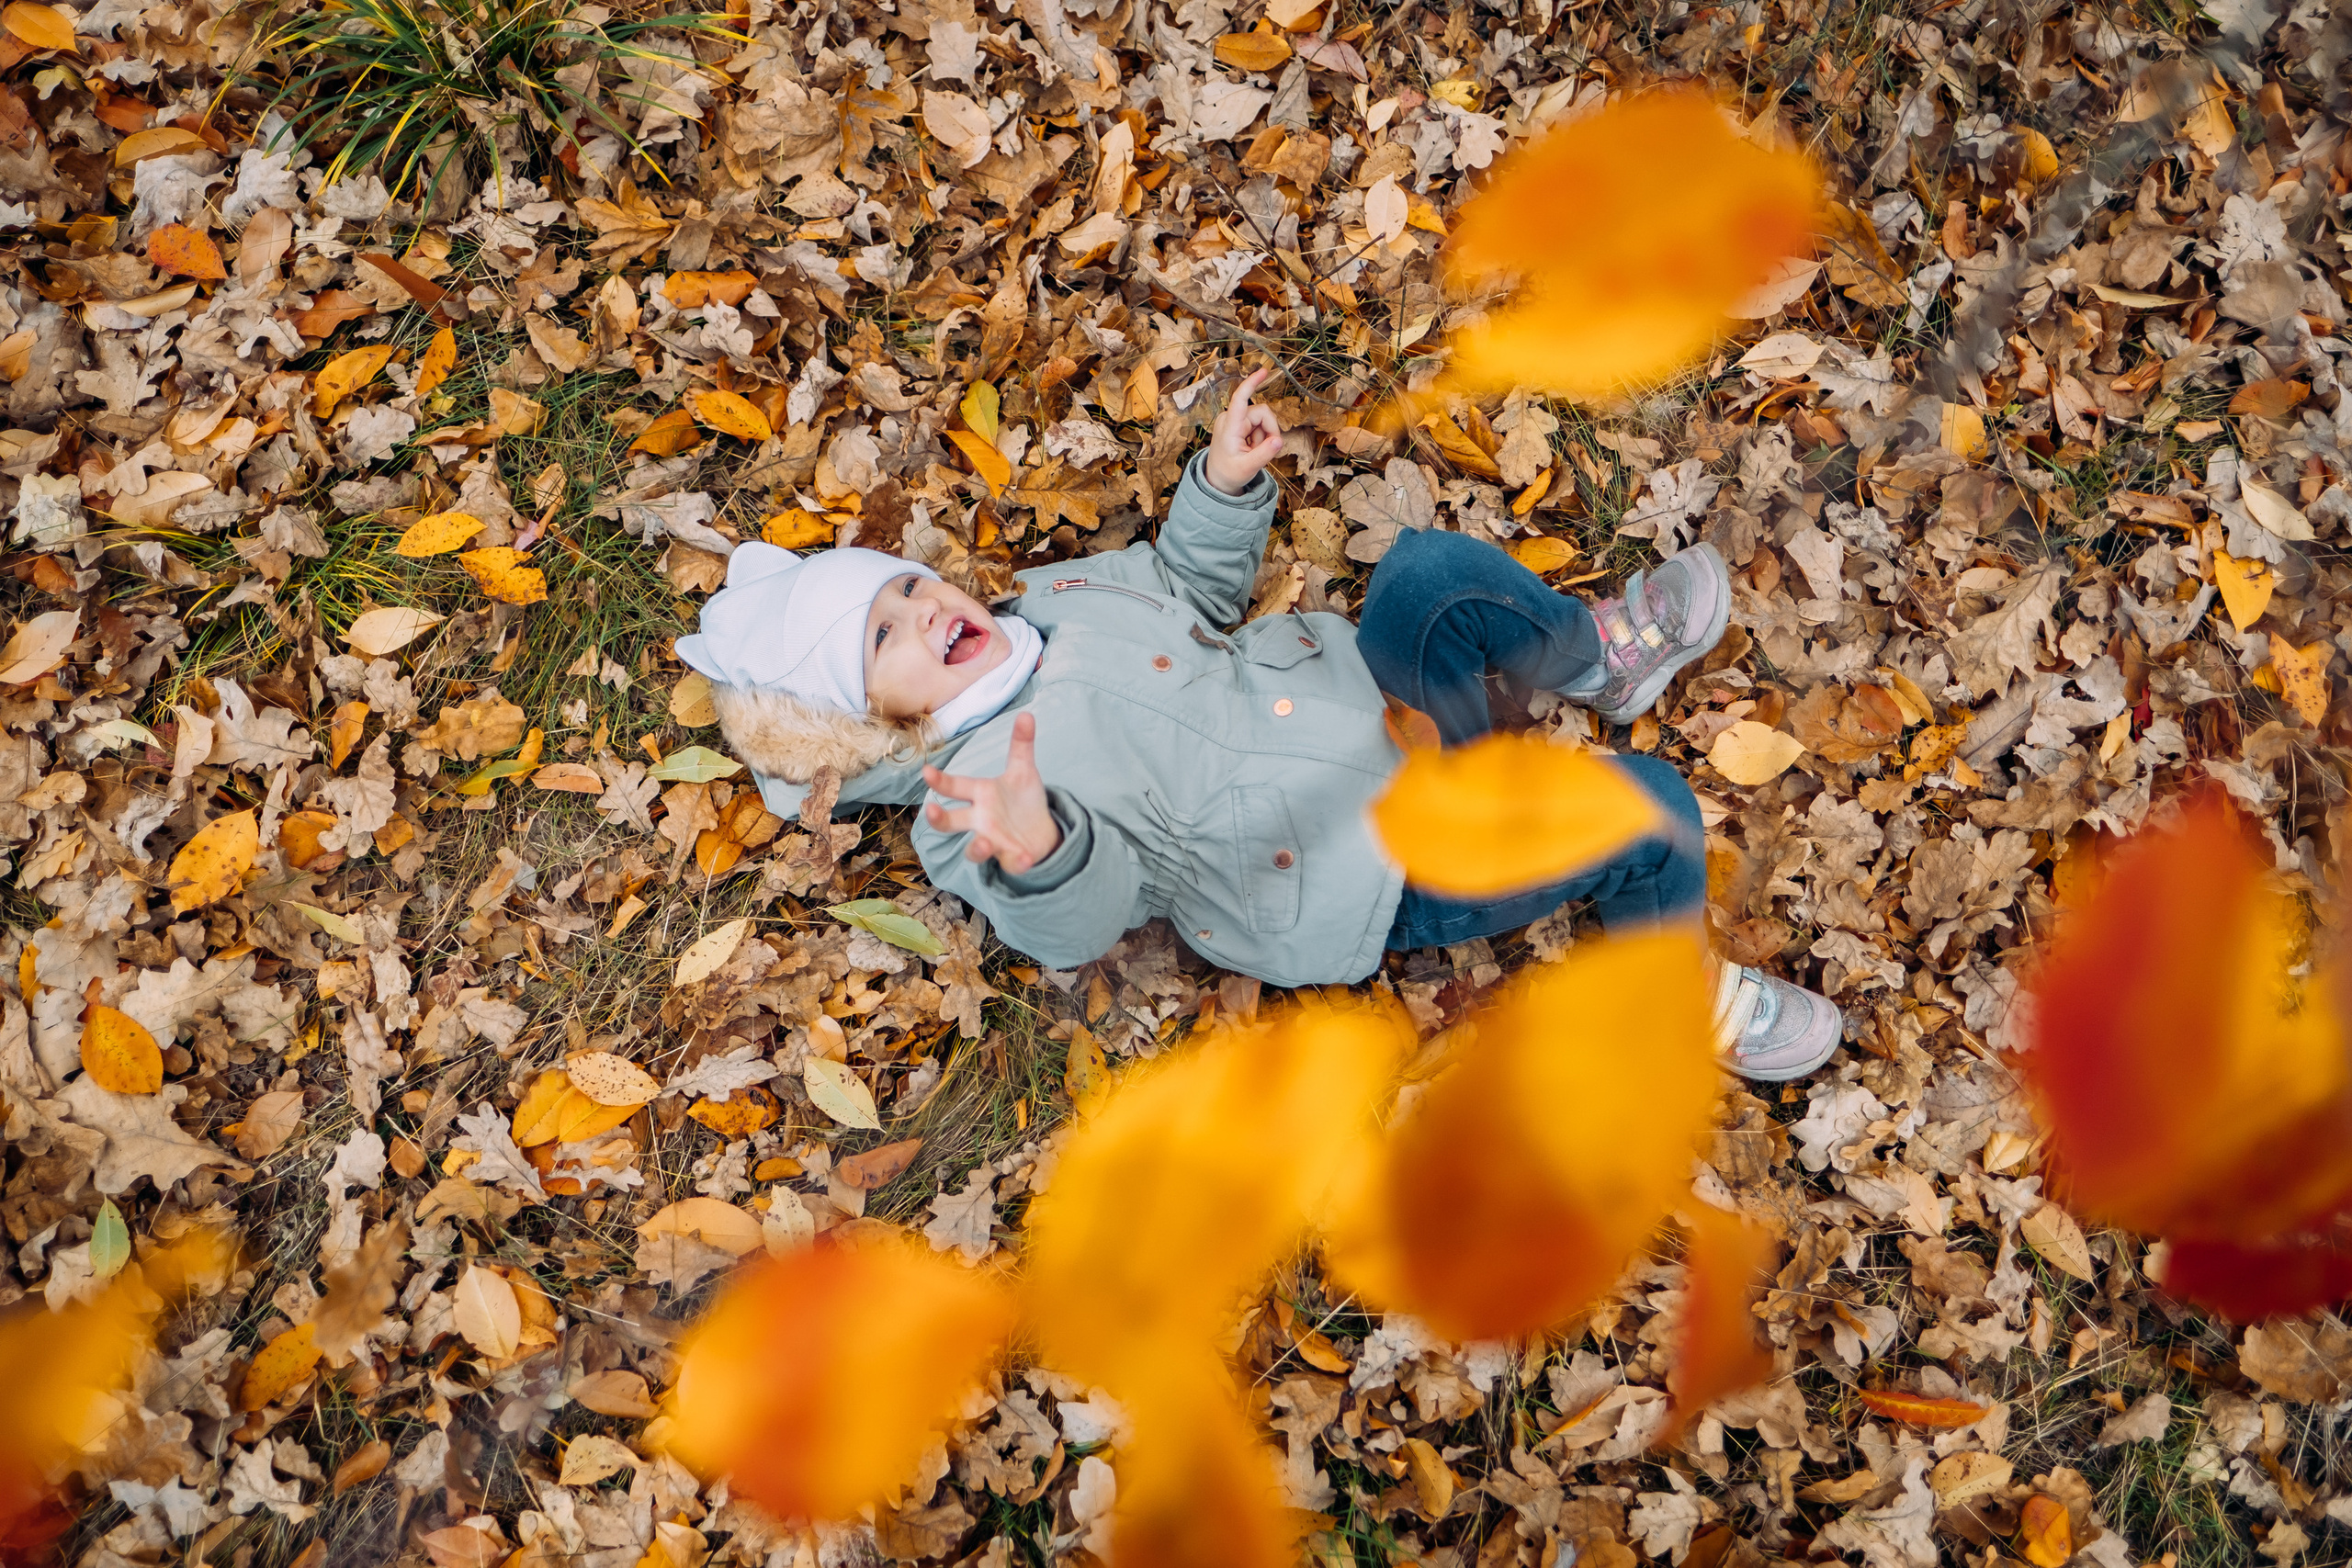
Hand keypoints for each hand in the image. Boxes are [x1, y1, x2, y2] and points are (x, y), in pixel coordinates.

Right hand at [922, 712, 1062, 873]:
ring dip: (977, 847)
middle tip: (931, 811)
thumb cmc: (1022, 800)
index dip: (940, 781)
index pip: (955, 787)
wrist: (1041, 831)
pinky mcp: (1011, 858)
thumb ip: (1021, 745)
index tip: (927, 772)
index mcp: (980, 795)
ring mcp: (993, 841)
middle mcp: (980, 820)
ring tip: (984, 841)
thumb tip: (1027, 714)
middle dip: (939, 819)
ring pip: (974, 850)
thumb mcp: (1023, 771)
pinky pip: (1010, 863)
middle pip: (950, 822)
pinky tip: (1026, 857)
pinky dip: (1017, 862)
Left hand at [1203, 366, 1283, 494]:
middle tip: (1264, 451)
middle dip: (1269, 432)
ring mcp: (1235, 420)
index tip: (1263, 371)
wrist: (1218, 479)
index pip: (1240, 399)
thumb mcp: (1247, 468)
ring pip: (1264, 420)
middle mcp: (1231, 418)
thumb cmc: (1229, 473)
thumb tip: (1279, 441)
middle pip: (1263, 413)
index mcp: (1230, 426)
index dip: (1251, 384)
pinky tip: (1252, 448)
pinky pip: (1260, 425)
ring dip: (1264, 437)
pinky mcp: (1240, 423)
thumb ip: (1264, 454)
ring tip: (1253, 452)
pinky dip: (1261, 438)